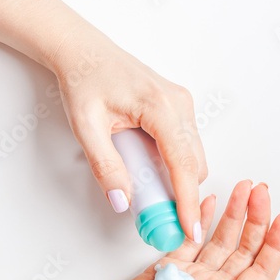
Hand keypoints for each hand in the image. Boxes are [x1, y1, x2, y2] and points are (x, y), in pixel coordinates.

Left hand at [50, 25, 206, 240]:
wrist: (84, 52)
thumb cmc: (84, 80)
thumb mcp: (85, 126)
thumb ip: (105, 166)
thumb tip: (123, 199)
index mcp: (160, 107)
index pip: (184, 165)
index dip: (189, 201)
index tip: (190, 227)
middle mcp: (179, 104)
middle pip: (196, 164)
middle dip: (182, 193)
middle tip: (157, 211)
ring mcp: (181, 104)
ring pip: (194, 156)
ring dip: (177, 178)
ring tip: (145, 183)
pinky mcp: (178, 107)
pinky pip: (186, 145)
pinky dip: (174, 164)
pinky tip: (149, 164)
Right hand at [76, 180, 279, 279]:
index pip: (260, 271)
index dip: (276, 244)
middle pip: (244, 250)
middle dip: (256, 219)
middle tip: (261, 190)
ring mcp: (192, 277)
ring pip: (221, 241)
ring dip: (233, 215)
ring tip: (243, 189)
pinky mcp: (169, 268)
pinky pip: (191, 239)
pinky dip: (201, 220)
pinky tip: (211, 202)